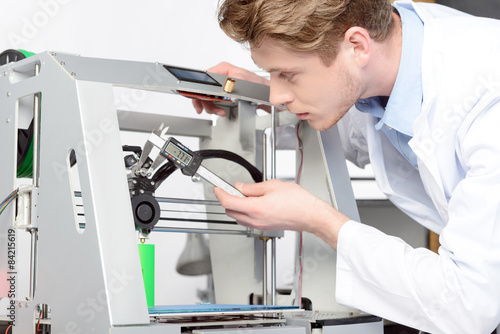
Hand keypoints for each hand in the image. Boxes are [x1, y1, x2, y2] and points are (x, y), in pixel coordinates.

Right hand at [192, 62, 269, 116]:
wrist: (266, 96)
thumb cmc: (258, 86)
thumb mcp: (242, 82)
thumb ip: (229, 83)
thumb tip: (222, 87)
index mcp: (223, 69)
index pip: (204, 78)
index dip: (199, 90)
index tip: (199, 100)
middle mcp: (221, 76)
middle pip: (204, 89)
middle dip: (205, 102)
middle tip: (210, 109)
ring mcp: (222, 85)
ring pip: (208, 97)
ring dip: (211, 107)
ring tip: (219, 111)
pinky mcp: (225, 94)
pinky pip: (214, 101)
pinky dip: (215, 108)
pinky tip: (221, 111)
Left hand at [214, 179, 350, 248]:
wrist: (310, 215)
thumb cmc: (297, 201)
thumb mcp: (272, 186)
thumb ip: (252, 187)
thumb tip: (240, 187)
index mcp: (255, 208)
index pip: (229, 201)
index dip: (220, 193)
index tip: (217, 188)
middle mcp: (255, 220)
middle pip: (230, 211)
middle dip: (227, 199)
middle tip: (231, 189)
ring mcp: (259, 226)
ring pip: (238, 217)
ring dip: (235, 207)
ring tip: (243, 195)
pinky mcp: (264, 228)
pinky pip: (247, 221)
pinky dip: (244, 212)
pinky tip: (252, 203)